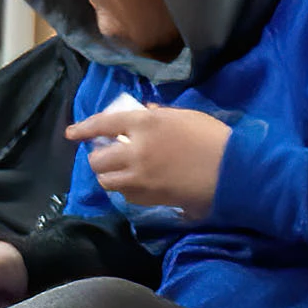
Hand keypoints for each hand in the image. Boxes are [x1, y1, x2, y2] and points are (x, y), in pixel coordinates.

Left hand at [67, 100, 229, 215]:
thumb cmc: (215, 139)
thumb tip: (143, 110)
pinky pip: (127, 196)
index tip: (72, 134)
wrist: (235, 172)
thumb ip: (159, 114)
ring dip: (109, 177)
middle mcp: (136, 150)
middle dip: (99, 158)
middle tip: (108, 157)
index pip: (102, 124)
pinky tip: (136, 187)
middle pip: (99, 158)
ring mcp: (143, 177)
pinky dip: (126, 191)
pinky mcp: (152, 197)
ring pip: (108, 181)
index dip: (83, 129)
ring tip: (119, 175)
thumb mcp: (186, 117)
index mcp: (144, 123)